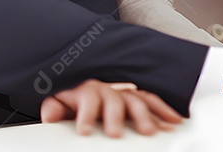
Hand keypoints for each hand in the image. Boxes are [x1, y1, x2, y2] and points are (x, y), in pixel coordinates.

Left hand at [40, 79, 182, 136]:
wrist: (85, 89)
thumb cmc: (74, 100)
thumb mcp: (61, 103)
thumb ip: (55, 108)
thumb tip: (49, 114)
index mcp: (86, 90)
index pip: (87, 98)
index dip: (85, 114)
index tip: (83, 130)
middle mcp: (108, 89)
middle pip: (115, 99)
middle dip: (116, 117)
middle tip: (115, 133)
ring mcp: (124, 92)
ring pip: (137, 100)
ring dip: (145, 115)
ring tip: (150, 131)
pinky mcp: (137, 98)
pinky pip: (152, 102)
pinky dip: (163, 110)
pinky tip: (173, 120)